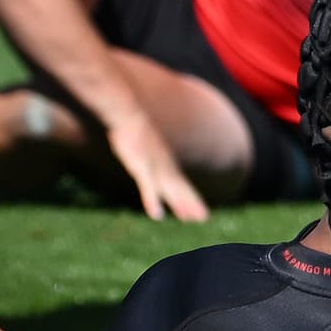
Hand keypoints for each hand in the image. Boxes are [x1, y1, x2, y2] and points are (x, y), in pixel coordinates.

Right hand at [101, 107, 208, 224]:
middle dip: (191, 204)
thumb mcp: (143, 141)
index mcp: (165, 162)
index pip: (181, 184)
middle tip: (204, 218)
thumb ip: (146, 150)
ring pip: (170, 189)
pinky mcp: (140, 166)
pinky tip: (157, 216)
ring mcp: (154, 167)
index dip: (190, 198)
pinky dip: (152, 201)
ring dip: (180, 204)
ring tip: (190, 218)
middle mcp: (163, 166)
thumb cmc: (132, 127)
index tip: (200, 212)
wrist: (126, 112)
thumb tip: (146, 152)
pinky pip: (149, 187)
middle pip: (180, 188)